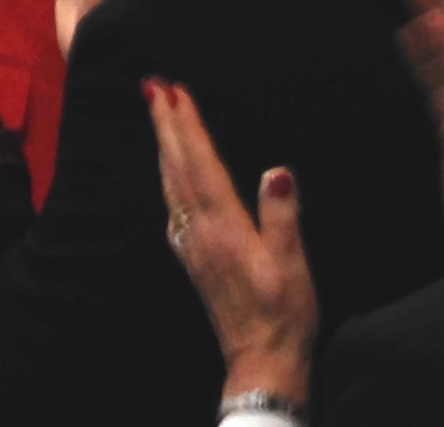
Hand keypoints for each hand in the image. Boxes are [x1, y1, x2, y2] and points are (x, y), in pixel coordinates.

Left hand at [147, 80, 313, 403]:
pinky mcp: (194, 260)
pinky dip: (168, 180)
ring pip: (170, 185)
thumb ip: (282, 216)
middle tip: (152, 85)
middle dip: (165, 124)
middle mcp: (199, 232)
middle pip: (177, 167)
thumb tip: (276, 170)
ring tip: (159, 117)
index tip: (174, 90)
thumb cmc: (283, 312)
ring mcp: (193, 246)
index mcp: (223, 226)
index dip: (186, 125)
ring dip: (164, 147)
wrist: (262, 358)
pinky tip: (170, 178)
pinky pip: (173, 207)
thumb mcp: (292, 264)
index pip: (200, 163)